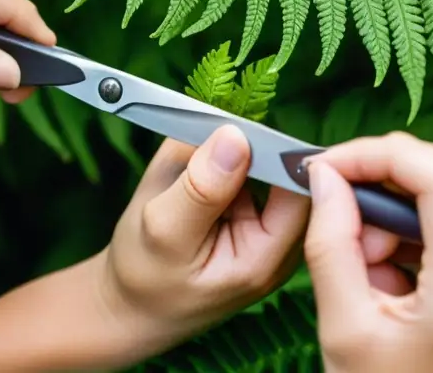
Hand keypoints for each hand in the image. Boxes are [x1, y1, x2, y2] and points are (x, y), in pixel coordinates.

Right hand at [94, 125, 310, 360]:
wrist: (133, 305)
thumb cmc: (144, 275)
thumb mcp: (163, 229)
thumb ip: (202, 186)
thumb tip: (236, 136)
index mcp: (269, 256)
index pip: (299, 190)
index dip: (277, 153)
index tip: (239, 128)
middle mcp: (283, 243)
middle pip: (288, 173)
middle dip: (250, 148)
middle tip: (204, 143)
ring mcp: (271, 227)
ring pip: (267, 165)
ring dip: (231, 154)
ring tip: (190, 168)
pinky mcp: (254, 212)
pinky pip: (248, 170)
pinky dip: (221, 161)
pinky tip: (192, 174)